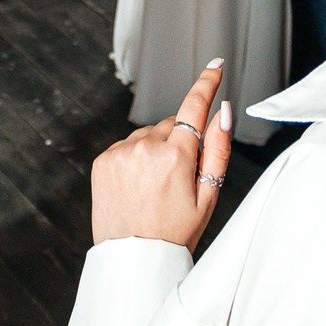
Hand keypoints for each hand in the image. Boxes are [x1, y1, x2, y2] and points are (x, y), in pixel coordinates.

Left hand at [88, 61, 233, 246]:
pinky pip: (127, 146)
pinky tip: (138, 186)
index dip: (207, 83)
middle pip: (171, 125)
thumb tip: (223, 110)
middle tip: (179, 179)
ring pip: (148, 135)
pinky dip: (135, 159)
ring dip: (155, 150)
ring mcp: (120, 153)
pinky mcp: (103, 160)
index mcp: (176, 157)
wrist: (134, 261)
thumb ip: (218, 149)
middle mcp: (145, 148)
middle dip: (179, 142)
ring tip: (155, 188)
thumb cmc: (176, 232)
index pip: (194, 107)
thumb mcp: (208, 195)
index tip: (216, 65)